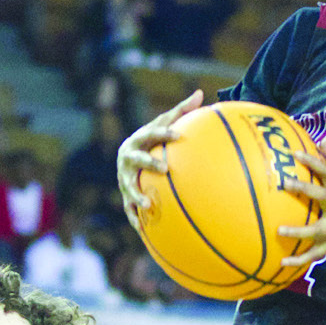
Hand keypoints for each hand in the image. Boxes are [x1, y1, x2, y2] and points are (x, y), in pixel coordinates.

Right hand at [115, 89, 203, 229]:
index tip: (178, 135)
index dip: (163, 133)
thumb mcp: (164, 123)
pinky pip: (128, 207)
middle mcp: (128, 158)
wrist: (127, 154)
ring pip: (128, 186)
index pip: (151, 133)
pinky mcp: (125, 193)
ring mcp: (124, 176)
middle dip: (149, 163)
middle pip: (137, 159)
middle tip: (165, 168)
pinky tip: (143, 231)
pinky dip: (134, 218)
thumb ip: (182, 111)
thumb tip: (200, 93)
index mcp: (139, 139)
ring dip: (136, 196)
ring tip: (148, 205)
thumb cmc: (154, 139)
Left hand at [277, 138, 325, 267]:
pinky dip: (298, 260)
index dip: (313, 162)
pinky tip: (282, 262)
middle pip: (322, 195)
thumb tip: (324, 139)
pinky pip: (313, 254)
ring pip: (315, 230)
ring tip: (279, 230)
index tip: (295, 153)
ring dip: (297, 231)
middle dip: (305, 189)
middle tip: (285, 183)